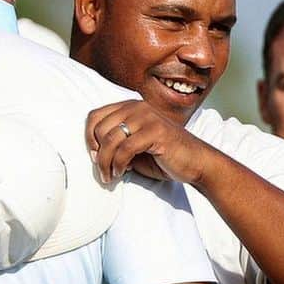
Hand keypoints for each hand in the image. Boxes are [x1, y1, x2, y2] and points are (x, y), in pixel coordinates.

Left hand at [85, 101, 215, 185]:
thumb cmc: (162, 157)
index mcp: (129, 107)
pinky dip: (118, 164)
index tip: (95, 157)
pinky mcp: (155, 131)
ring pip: (110, 138)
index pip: (95, 116)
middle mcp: (137, 107)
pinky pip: (125, 148)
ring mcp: (147, 117)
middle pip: (99, 128)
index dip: (89, 138)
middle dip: (97, 154)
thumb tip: (94, 154)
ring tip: (110, 176)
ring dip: (105, 162)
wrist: (194, 162)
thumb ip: (115, 144)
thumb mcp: (133, 147)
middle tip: (104, 172)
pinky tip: (122, 172)